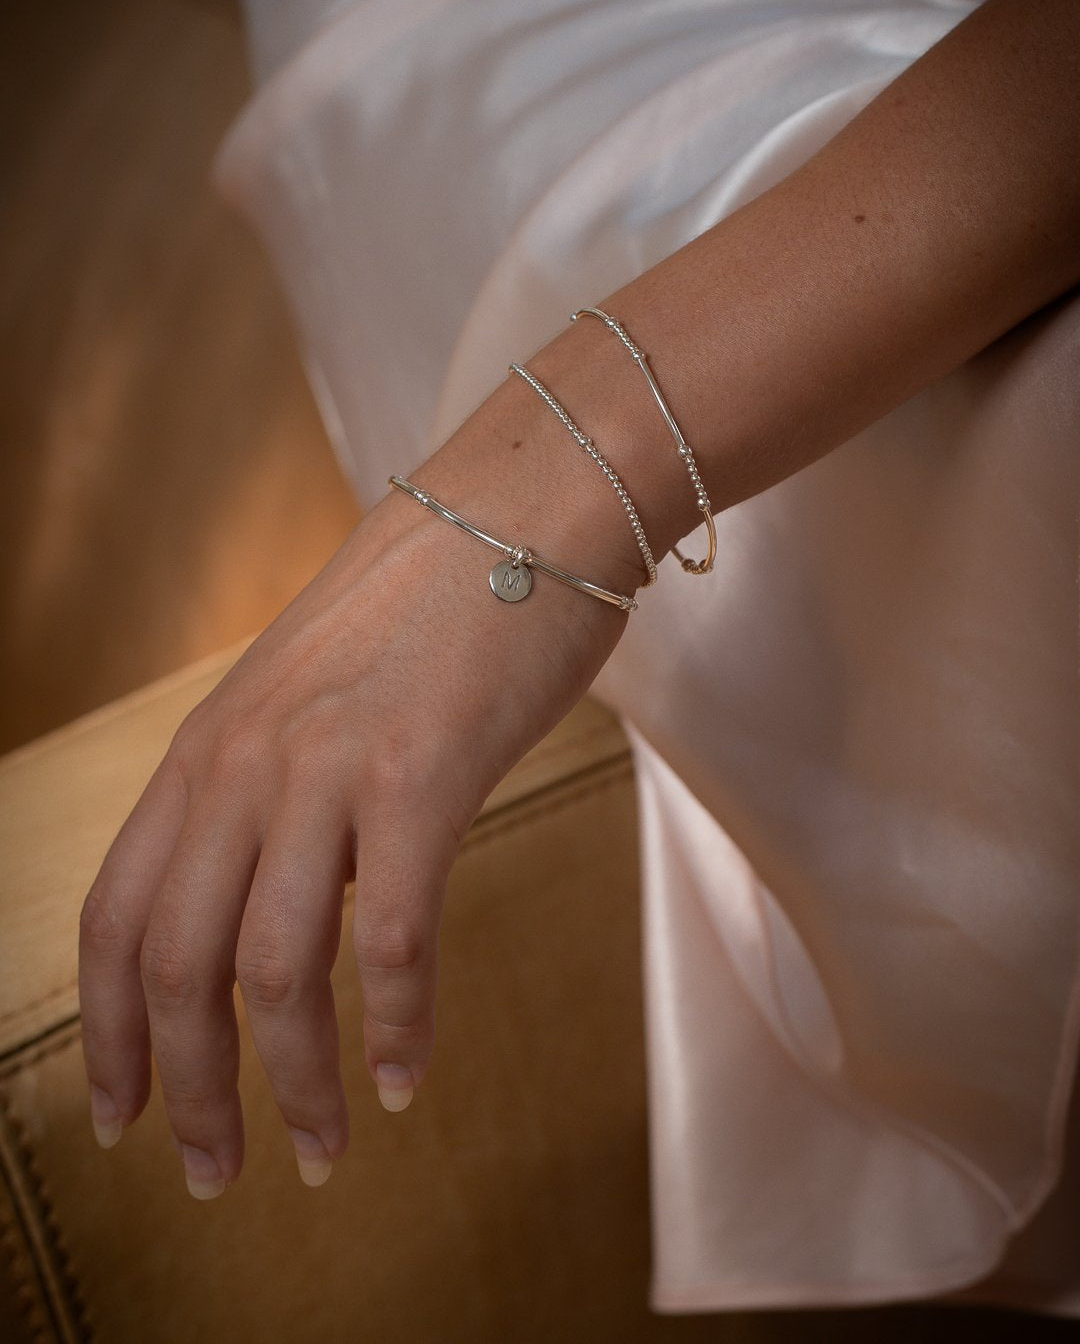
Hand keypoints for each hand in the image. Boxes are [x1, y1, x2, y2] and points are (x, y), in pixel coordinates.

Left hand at [77, 365, 645, 1197]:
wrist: (518, 508)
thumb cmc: (428, 603)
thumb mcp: (309, 695)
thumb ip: (275, 789)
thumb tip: (281, 898)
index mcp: (208, 749)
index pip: (114, 914)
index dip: (105, 1031)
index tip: (120, 1112)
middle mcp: (245, 765)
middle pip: (176, 965)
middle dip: (187, 1090)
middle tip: (214, 1172)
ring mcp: (328, 769)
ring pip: (276, 971)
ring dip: (294, 1085)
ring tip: (326, 1150)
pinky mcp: (422, 776)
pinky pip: (396, 936)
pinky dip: (399, 1024)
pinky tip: (411, 1075)